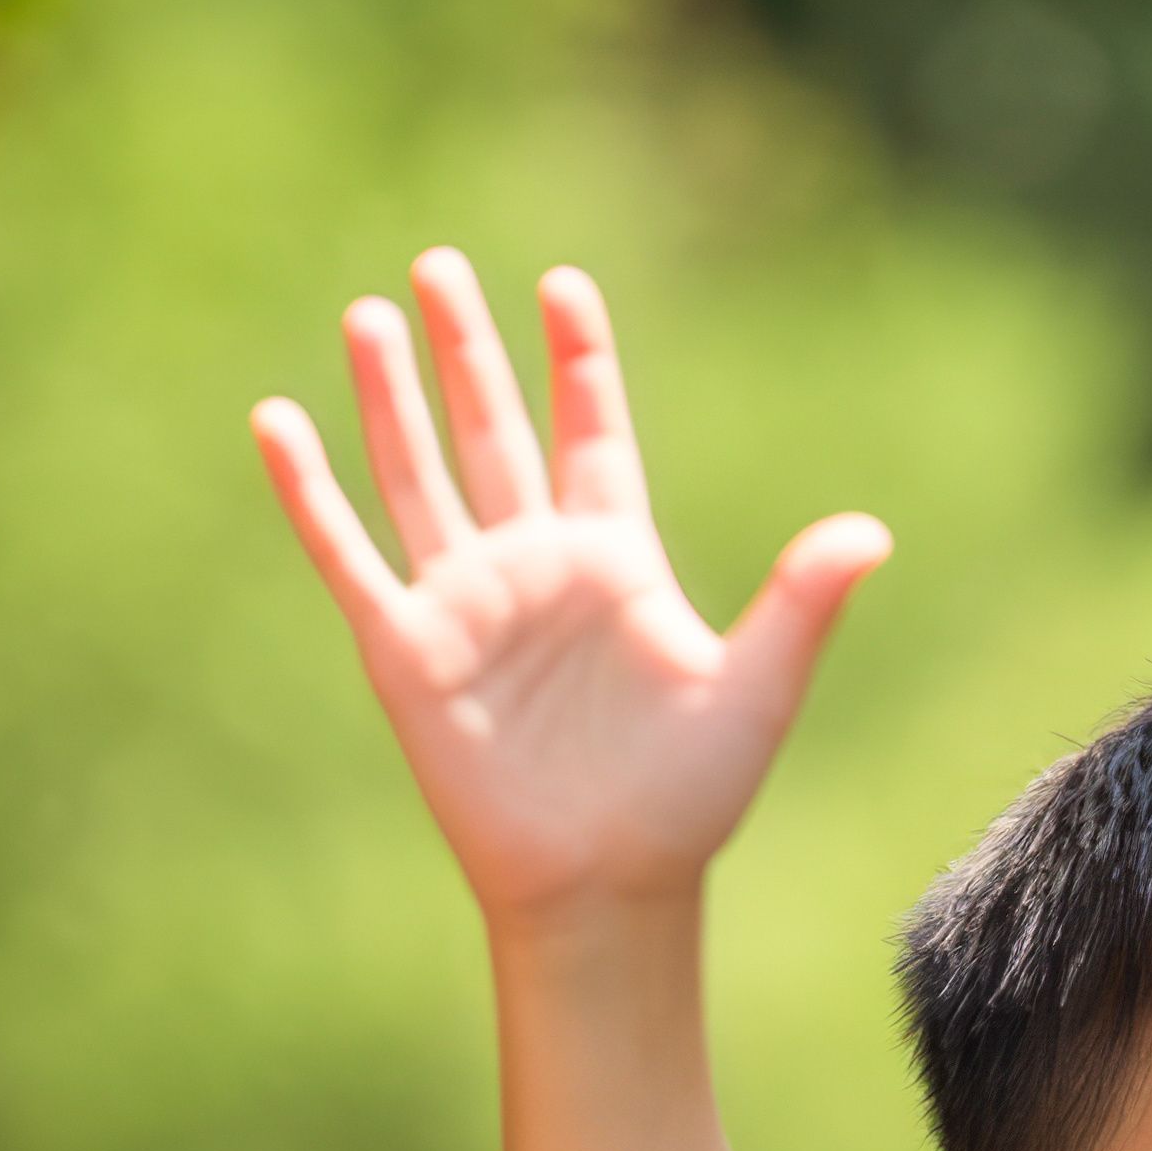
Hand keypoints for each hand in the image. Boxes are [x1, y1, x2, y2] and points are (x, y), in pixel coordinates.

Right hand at [253, 254, 887, 919]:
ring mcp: (465, 602)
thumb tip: (872, 533)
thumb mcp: (755, 689)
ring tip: (372, 314)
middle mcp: (533, 565)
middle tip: (438, 266)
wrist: (606, 884)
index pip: (591, 433)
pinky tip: (280, 419)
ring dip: (394, 397)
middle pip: (493, 431)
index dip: (577, 362)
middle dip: (467, 350)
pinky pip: (349, 553)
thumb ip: (801, 602)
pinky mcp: (406, 648)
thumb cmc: (687, 799)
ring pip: (419, 473)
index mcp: (615, 558)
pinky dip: (312, 490)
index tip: (563, 285)